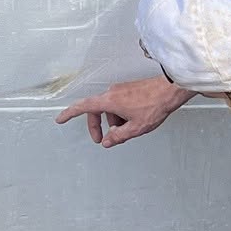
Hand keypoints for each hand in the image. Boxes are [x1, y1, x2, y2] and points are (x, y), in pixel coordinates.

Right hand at [56, 76, 191, 145]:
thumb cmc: (154, 105)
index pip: (83, 107)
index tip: (60, 119)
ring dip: (112, 121)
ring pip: (109, 108)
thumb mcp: (135, 128)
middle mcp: (112, 92)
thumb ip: (118, 136)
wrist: (170, 90)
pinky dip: (120, 114)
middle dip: (96, 126)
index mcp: (109, 101)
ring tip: (126, 130)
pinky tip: (132, 121)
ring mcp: (120, 90)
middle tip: (101, 140)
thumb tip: (108, 141)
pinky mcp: (129, 89)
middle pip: (95, 110)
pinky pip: (118, 103)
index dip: (70, 113)